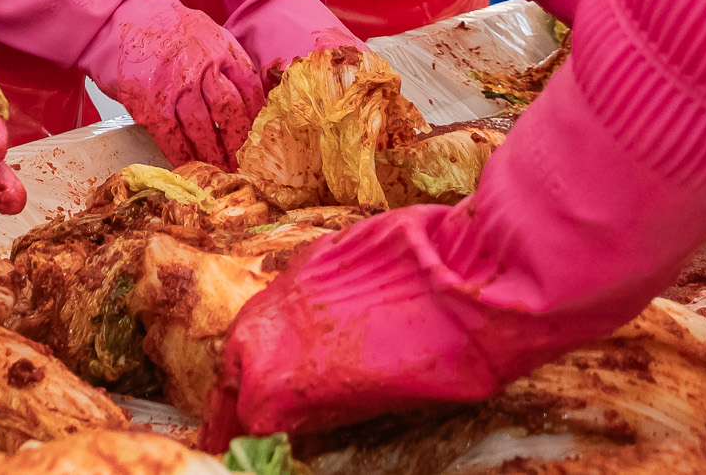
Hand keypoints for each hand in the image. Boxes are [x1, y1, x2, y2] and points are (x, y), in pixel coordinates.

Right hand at [80, 0, 265, 165]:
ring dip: (213, 154)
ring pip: (203, 129)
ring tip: (220, 168)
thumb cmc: (156, 22)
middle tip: (243, 158)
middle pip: (229, 111)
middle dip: (238, 140)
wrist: (113, 18)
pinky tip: (188, 164)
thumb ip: (221, 54)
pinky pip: (172, 137)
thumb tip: (240, 85)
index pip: (249, 86)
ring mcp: (175, 86)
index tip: (259, 132)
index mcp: (218, 47)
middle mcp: (201, 67)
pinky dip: (182, 155)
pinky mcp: (150, 103)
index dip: (255, 115)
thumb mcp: (200, 28)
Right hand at [202, 208, 524, 438]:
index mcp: (279, 383)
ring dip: (254, 355)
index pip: (246, 421)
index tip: (248, 449)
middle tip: (241, 420)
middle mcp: (269, 333)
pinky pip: (284, 296)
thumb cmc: (443, 361)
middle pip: (231, 373)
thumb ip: (324, 411)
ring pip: (250, 328)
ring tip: (269, 376)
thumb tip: (308, 417)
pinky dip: (286, 318)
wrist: (474, 281)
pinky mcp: (313, 255)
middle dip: (235, 398)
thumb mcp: (377, 409)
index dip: (246, 438)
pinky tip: (308, 330)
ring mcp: (289, 288)